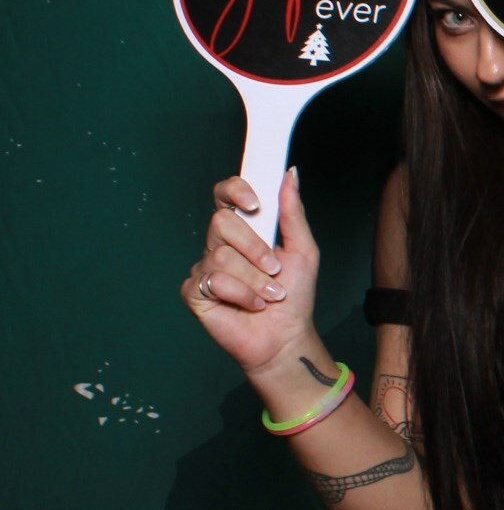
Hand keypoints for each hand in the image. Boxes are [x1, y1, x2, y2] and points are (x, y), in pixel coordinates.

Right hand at [181, 169, 321, 374]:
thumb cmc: (295, 295)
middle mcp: (219, 245)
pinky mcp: (195, 291)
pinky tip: (251, 305)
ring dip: (255, 279)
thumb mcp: (303, 250)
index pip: (225, 195)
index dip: (234, 191)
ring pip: (221, 256)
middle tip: (274, 270)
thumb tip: (290, 174)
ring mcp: (205, 267)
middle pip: (222, 222)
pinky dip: (242, 294)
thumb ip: (293, 212)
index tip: (255, 203)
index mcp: (243, 230)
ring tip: (268, 295)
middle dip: (255, 249)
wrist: (286, 335)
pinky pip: (214, 281)